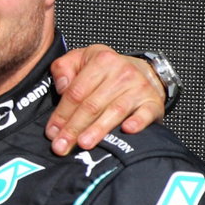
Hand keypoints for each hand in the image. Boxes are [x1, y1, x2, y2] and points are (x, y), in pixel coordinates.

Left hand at [46, 44, 164, 154]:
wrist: (144, 71)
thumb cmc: (105, 70)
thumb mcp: (79, 59)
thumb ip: (63, 68)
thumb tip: (62, 86)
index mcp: (101, 61)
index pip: (76, 92)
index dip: (61, 114)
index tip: (52, 132)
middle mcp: (122, 73)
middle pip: (92, 105)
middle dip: (74, 128)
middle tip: (62, 146)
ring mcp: (139, 88)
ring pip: (114, 111)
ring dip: (97, 130)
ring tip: (83, 144)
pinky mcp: (153, 102)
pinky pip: (145, 113)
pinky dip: (137, 122)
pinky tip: (127, 131)